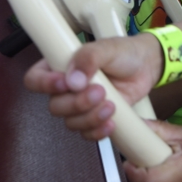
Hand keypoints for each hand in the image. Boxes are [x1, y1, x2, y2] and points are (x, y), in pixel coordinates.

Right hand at [22, 34, 162, 140]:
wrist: (146, 66)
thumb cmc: (124, 52)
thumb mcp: (107, 47)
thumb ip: (89, 58)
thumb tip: (74, 79)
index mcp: (60, 65)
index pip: (35, 79)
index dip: (45, 85)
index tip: (65, 83)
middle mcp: (66, 87)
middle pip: (55, 106)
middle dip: (77, 103)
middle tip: (100, 91)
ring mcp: (79, 104)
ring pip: (70, 122)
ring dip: (90, 117)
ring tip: (111, 104)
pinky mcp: (93, 117)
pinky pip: (86, 133)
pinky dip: (97, 131)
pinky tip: (111, 121)